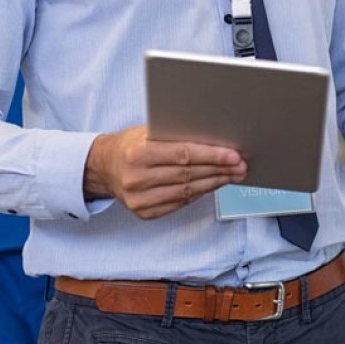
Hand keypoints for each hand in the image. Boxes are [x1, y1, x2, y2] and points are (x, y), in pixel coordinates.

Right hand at [85, 124, 246, 218]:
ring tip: (232, 175)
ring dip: (214, 183)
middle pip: (188, 175)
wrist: (104, 166)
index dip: (212, 156)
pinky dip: (199, 194)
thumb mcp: (148, 131)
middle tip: (240, 165)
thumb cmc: (130, 144)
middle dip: (219, 170)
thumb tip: (213, 137)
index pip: (183, 155)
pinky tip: (213, 185)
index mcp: (138, 154)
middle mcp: (137, 179)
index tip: (233, 155)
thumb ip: (175, 134)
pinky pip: (179, 203)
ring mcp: (139, 200)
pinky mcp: (144, 213)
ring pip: (187, 192)